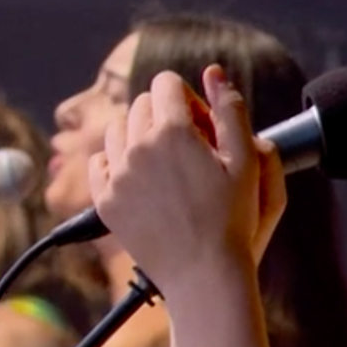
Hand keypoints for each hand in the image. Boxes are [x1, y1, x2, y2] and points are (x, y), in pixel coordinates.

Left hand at [88, 65, 284, 294]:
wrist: (204, 275)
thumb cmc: (233, 219)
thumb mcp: (247, 161)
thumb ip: (231, 109)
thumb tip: (213, 71)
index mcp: (172, 130)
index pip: (167, 84)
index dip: (189, 101)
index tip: (204, 130)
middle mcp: (137, 147)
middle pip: (142, 104)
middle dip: (165, 117)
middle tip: (191, 152)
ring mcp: (117, 175)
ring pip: (118, 129)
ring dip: (139, 136)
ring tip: (166, 166)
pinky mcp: (105, 201)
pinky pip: (98, 162)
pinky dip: (116, 163)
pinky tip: (141, 180)